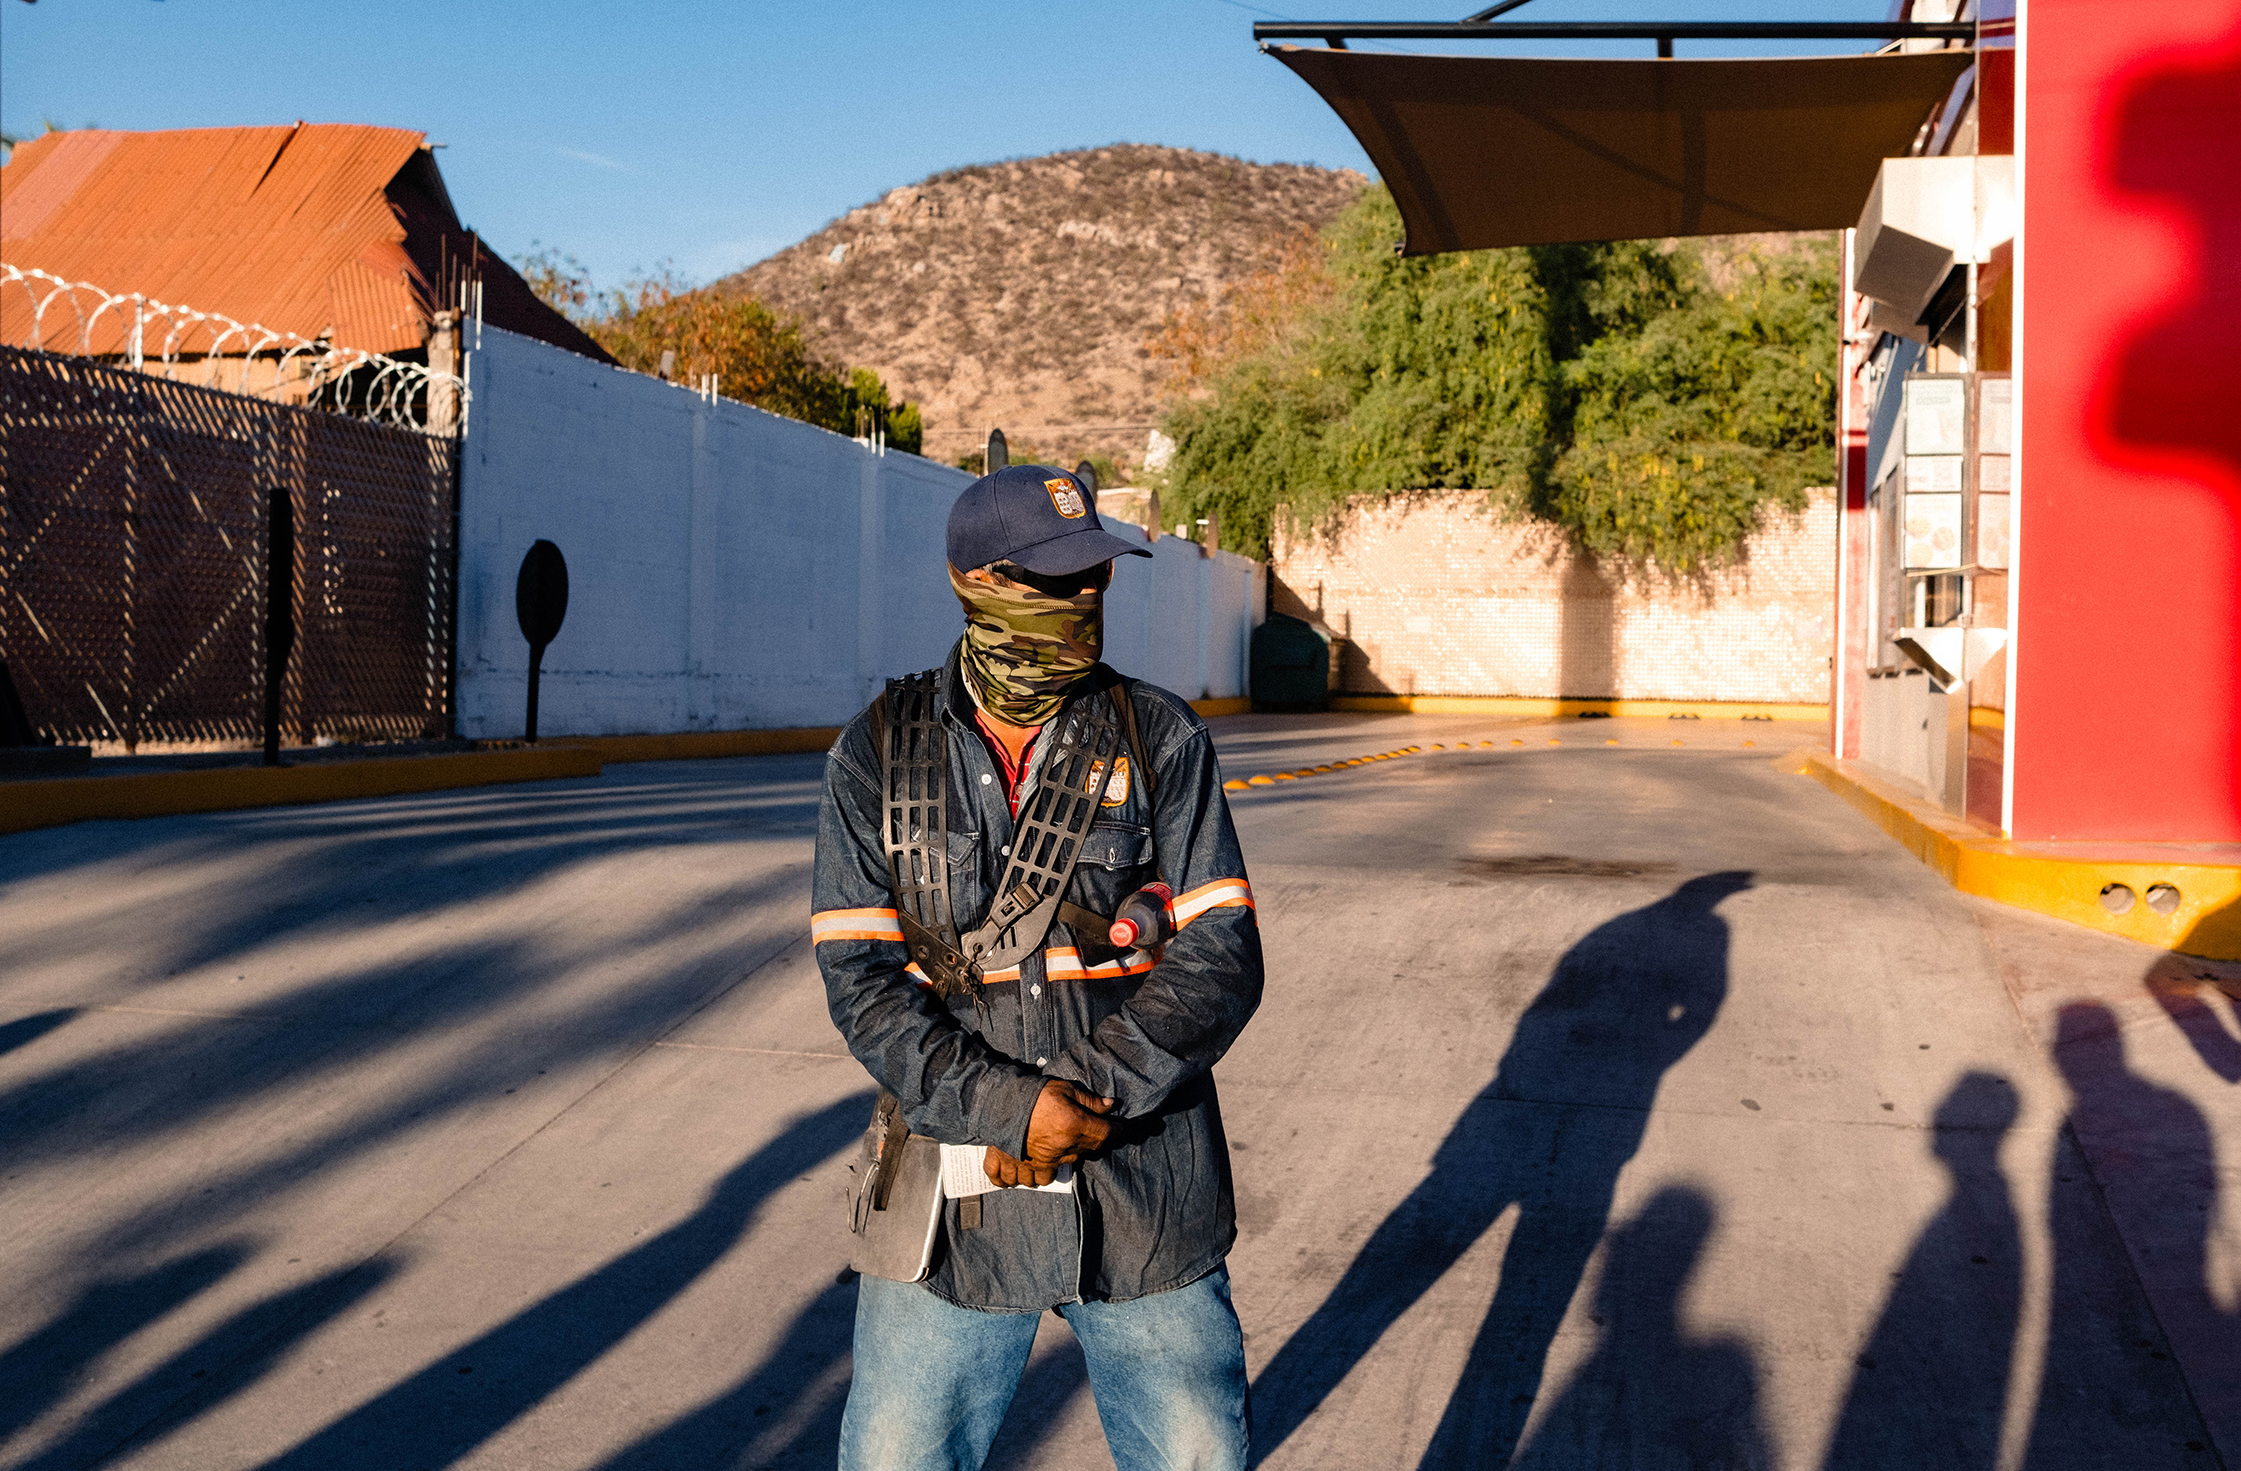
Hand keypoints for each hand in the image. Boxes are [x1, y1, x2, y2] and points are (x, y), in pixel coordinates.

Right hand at [982, 1081, 1115, 1187]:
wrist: (998, 1096)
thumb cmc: (1035, 1092)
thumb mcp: (1066, 1088)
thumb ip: (1089, 1100)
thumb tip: (1110, 1106)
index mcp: (1073, 1128)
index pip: (1104, 1135)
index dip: (1115, 1131)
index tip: (1118, 1128)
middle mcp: (1056, 1150)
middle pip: (1078, 1156)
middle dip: (1082, 1146)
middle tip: (1078, 1134)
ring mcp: (1032, 1161)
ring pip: (1044, 1178)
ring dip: (1047, 1169)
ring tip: (1047, 1157)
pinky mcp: (1011, 1163)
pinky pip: (1011, 1180)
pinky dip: (1013, 1178)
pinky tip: (1017, 1172)